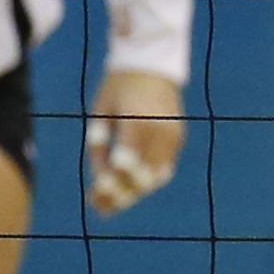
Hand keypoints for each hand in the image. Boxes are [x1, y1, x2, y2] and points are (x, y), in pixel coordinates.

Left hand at [86, 69, 185, 215]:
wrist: (150, 65)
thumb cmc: (118, 87)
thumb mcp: (102, 111)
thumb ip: (100, 144)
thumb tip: (100, 181)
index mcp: (137, 122)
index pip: (124, 164)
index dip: (110, 184)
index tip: (95, 199)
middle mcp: (159, 133)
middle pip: (141, 177)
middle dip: (121, 195)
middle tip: (100, 208)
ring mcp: (172, 137)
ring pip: (153, 178)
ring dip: (134, 192)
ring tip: (111, 203)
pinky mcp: (178, 139)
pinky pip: (163, 169)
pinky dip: (147, 180)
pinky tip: (130, 188)